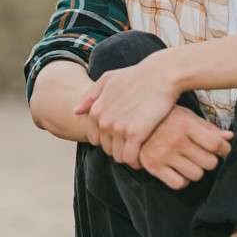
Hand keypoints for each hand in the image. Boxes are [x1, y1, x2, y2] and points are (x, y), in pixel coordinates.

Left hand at [74, 54, 181, 168]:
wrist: (161, 75)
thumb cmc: (136, 76)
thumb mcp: (108, 79)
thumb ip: (90, 96)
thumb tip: (75, 111)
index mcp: (95, 111)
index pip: (95, 139)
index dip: (108, 140)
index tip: (121, 137)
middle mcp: (104, 121)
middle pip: (107, 149)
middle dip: (118, 148)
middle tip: (133, 143)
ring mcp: (118, 128)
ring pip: (118, 156)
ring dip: (128, 156)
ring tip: (139, 150)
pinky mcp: (135, 134)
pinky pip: (130, 158)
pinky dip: (136, 161)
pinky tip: (144, 155)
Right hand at [140, 105, 233, 189]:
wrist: (131, 122)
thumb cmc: (164, 118)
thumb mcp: (186, 116)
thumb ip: (208, 128)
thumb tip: (229, 137)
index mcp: (186, 124)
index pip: (216, 145)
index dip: (224, 150)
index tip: (222, 149)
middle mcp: (175, 140)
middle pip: (210, 163)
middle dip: (210, 160)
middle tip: (203, 155)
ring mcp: (163, 154)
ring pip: (197, 175)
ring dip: (196, 170)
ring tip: (190, 162)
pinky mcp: (153, 166)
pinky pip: (179, 184)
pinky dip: (182, 180)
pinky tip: (179, 170)